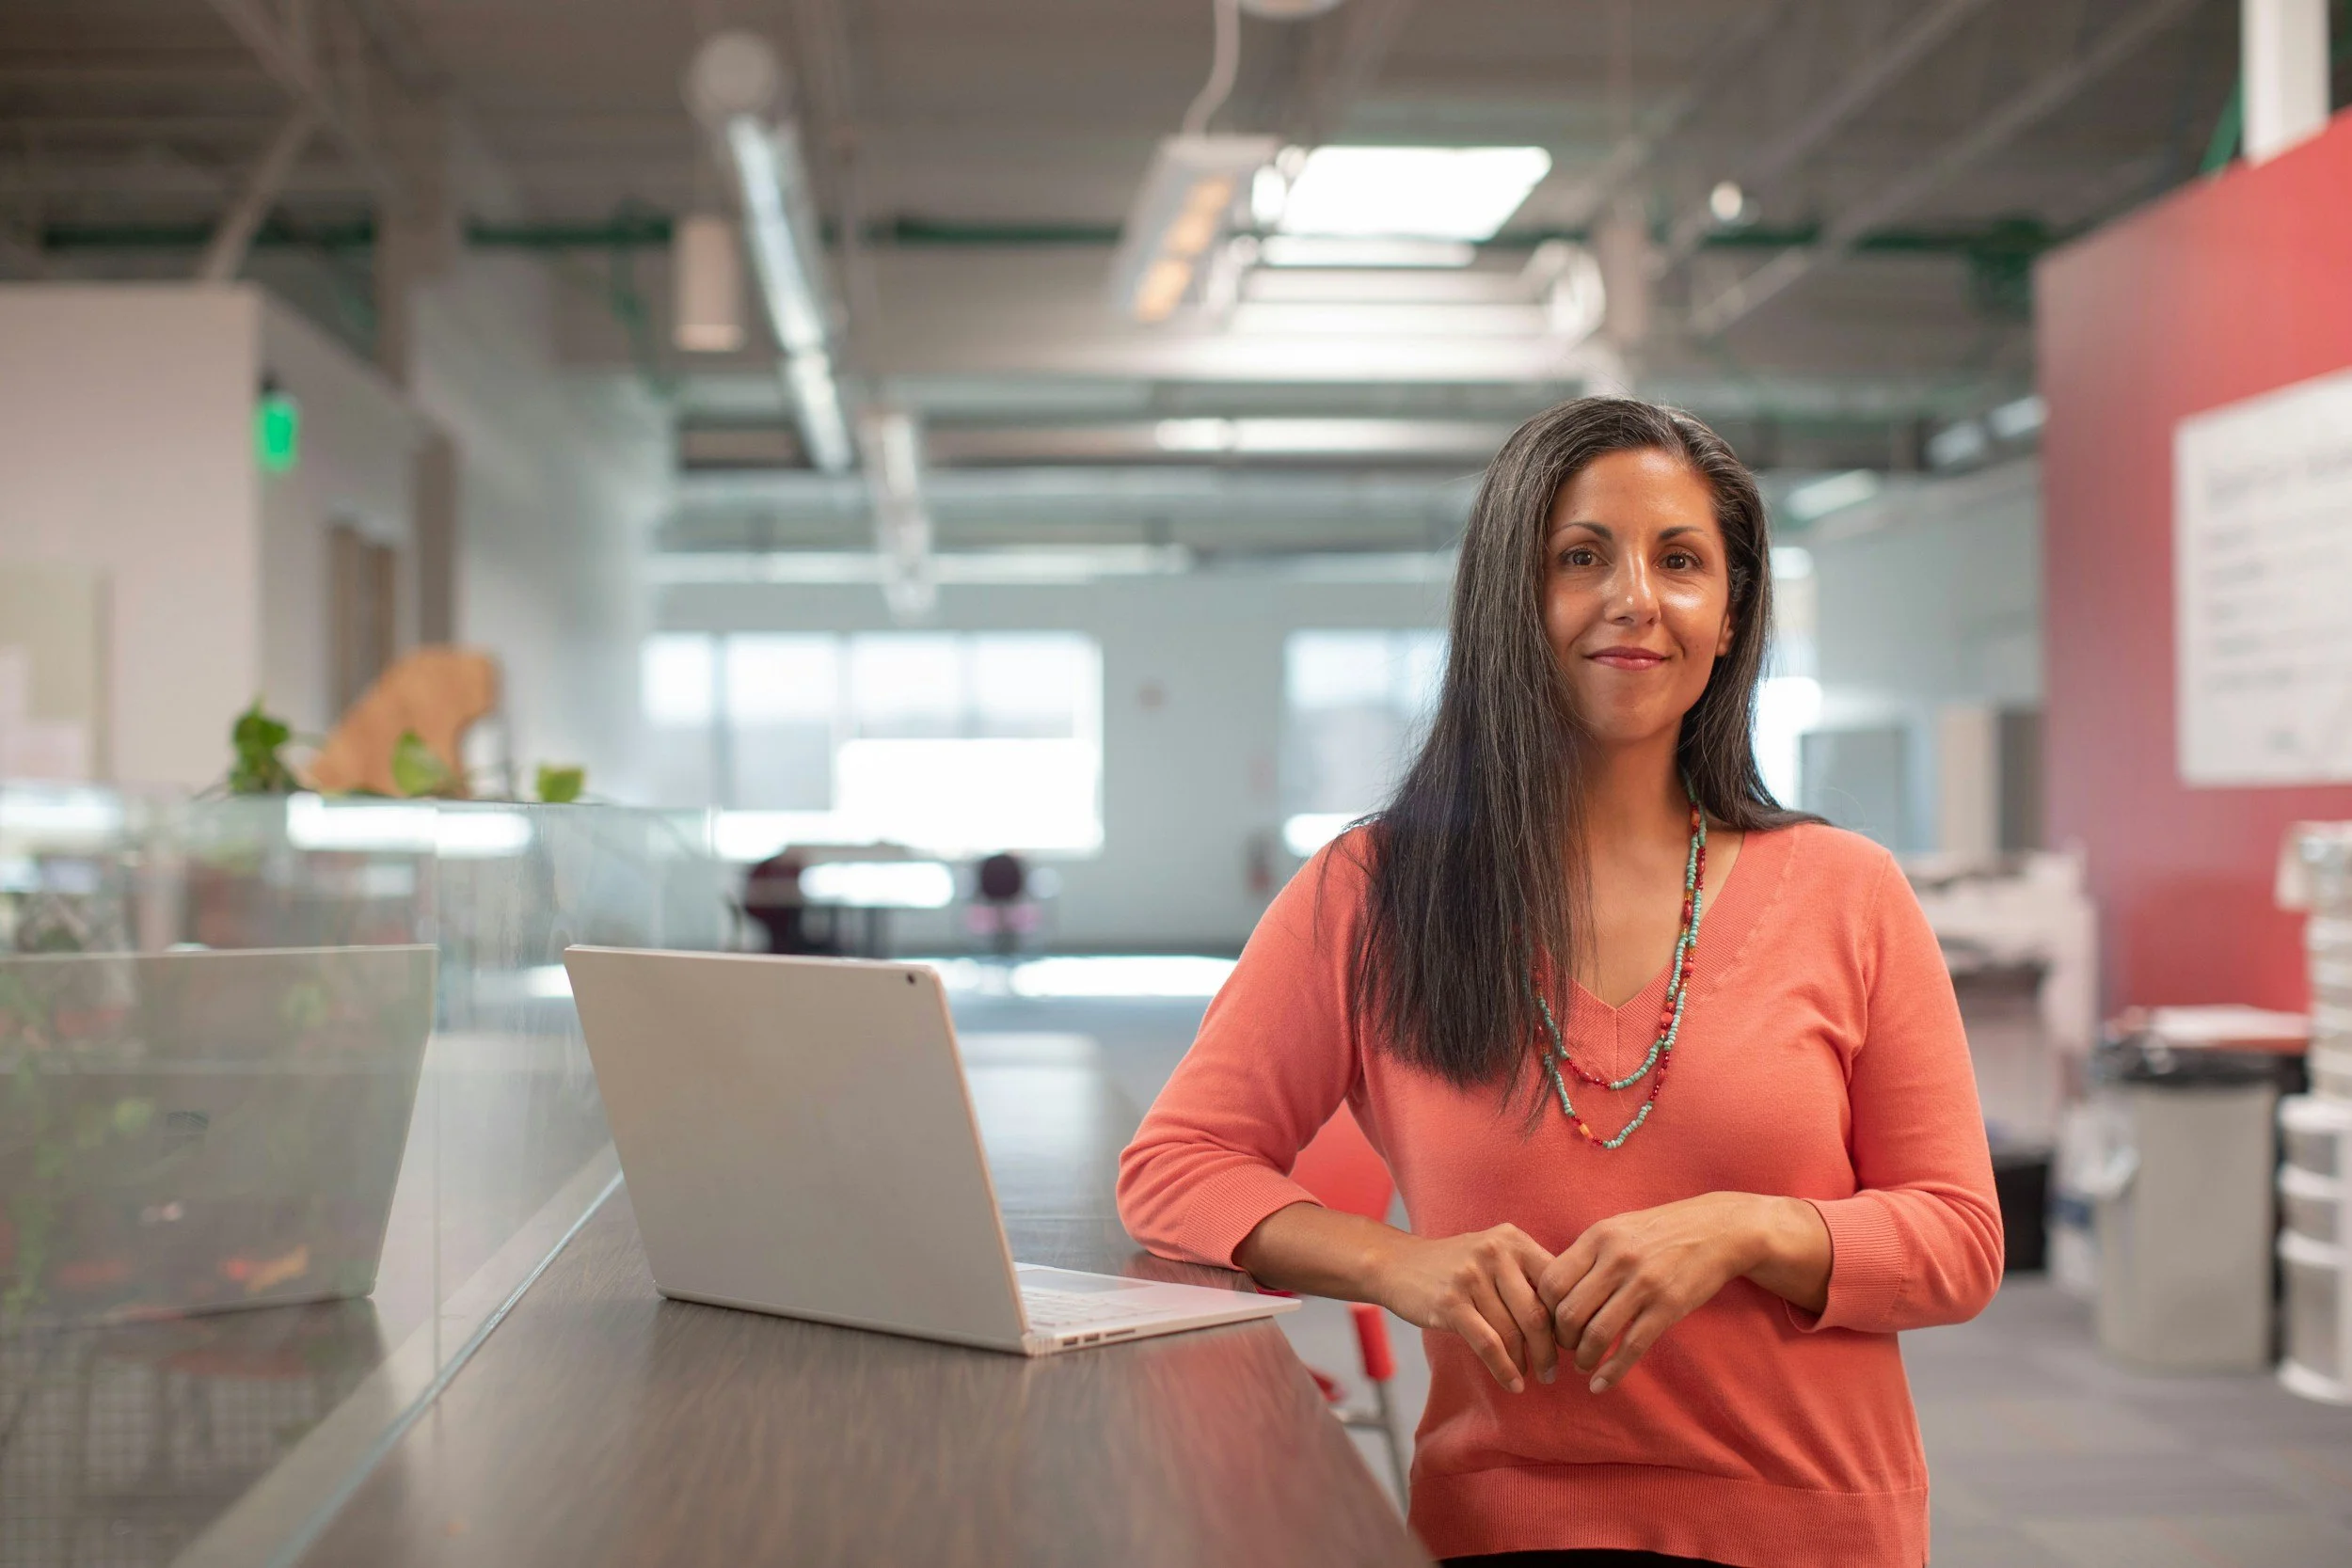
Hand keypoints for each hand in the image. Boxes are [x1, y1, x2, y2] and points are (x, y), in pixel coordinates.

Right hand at [1366, 1223, 1559, 1392]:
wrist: (1396, 1263)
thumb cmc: (1454, 1266)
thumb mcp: (1493, 1253)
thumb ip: (1527, 1274)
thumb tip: (1572, 1317)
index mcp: (1513, 1240)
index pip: (1556, 1284)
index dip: (1568, 1319)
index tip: (1571, 1344)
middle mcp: (1495, 1253)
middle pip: (1537, 1313)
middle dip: (1550, 1349)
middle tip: (1554, 1371)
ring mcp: (1471, 1277)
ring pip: (1512, 1332)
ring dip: (1526, 1363)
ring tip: (1532, 1377)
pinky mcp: (1450, 1303)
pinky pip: (1488, 1344)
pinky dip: (1504, 1369)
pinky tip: (1513, 1384)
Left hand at [1538, 1192, 1818, 1393]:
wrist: (1717, 1229)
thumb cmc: (1659, 1232)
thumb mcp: (1616, 1229)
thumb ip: (1586, 1255)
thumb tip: (1550, 1290)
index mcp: (1598, 1238)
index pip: (1551, 1282)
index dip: (1545, 1311)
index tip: (1551, 1323)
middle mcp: (1617, 1259)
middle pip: (1569, 1312)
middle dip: (1561, 1339)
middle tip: (1567, 1347)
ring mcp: (1644, 1284)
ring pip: (1596, 1334)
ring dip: (1583, 1358)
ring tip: (1583, 1365)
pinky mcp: (1668, 1307)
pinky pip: (1632, 1347)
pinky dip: (1612, 1371)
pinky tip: (1601, 1384)